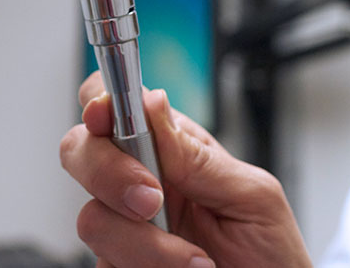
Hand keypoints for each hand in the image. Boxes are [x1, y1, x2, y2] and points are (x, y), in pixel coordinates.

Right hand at [60, 72, 312, 267]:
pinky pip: (106, 265)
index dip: (99, 99)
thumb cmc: (269, 252)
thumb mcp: (251, 196)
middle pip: (80, 151)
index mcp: (171, 149)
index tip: (106, 113)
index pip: (116, 105)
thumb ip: (198, 156)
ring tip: (196, 260)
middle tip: (152, 200)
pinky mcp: (118, 266)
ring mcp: (124, 229)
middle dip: (109, 172)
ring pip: (93, 219)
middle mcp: (139, 182)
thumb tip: (153, 103)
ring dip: (147, 245)